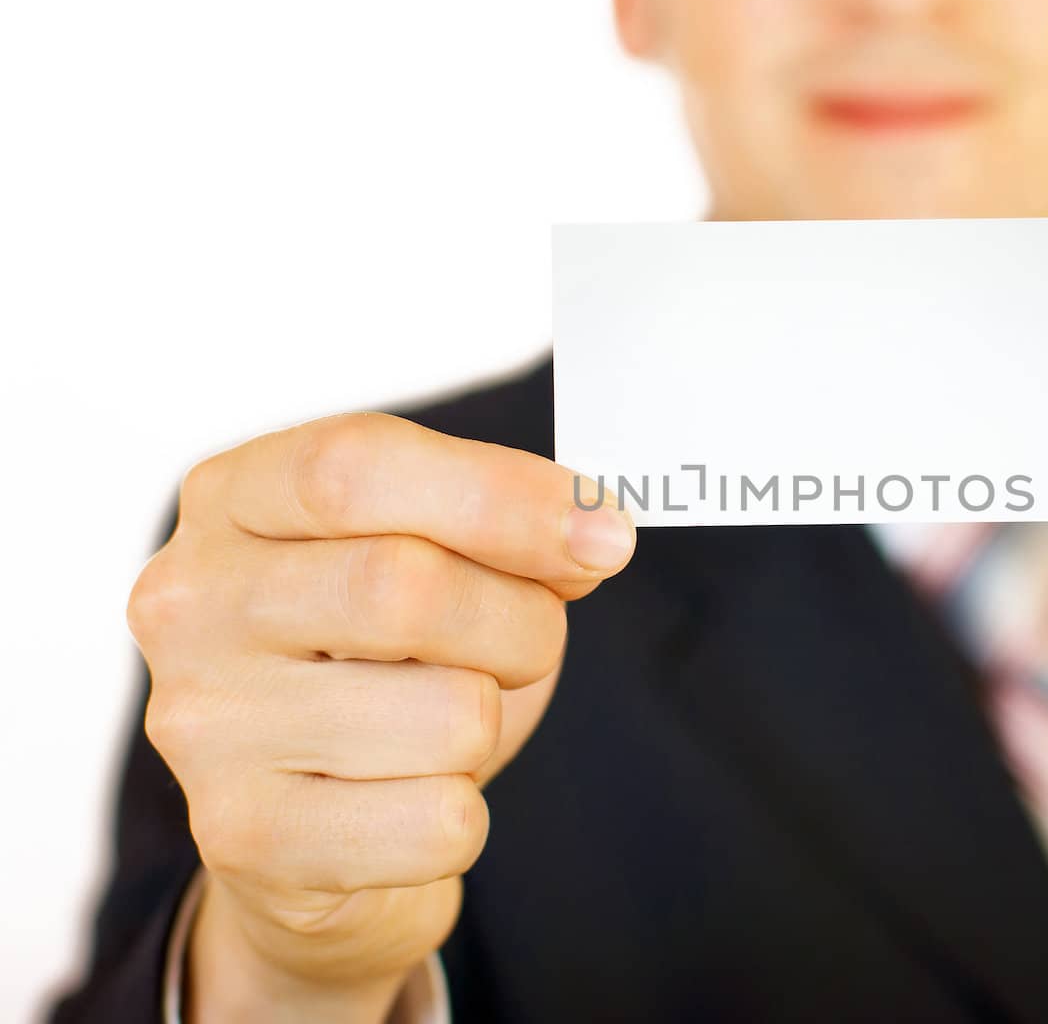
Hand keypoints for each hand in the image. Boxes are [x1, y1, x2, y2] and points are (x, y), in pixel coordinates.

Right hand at [126, 413, 634, 1021]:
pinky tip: (408, 804)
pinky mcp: (246, 839)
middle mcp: (188, 602)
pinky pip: (441, 821)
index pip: (352, 465)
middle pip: (402, 586)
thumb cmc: (385, 669)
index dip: (500, 495)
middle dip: (520, 622)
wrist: (308, 837)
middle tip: (528, 644)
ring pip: (450, 715)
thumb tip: (593, 536)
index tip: (604, 535)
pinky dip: (463, 816)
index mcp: (231, 500)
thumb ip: (499, 528)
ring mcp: (204, 725)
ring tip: (443, 729)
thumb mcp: (434, 562)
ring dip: (494, 724)